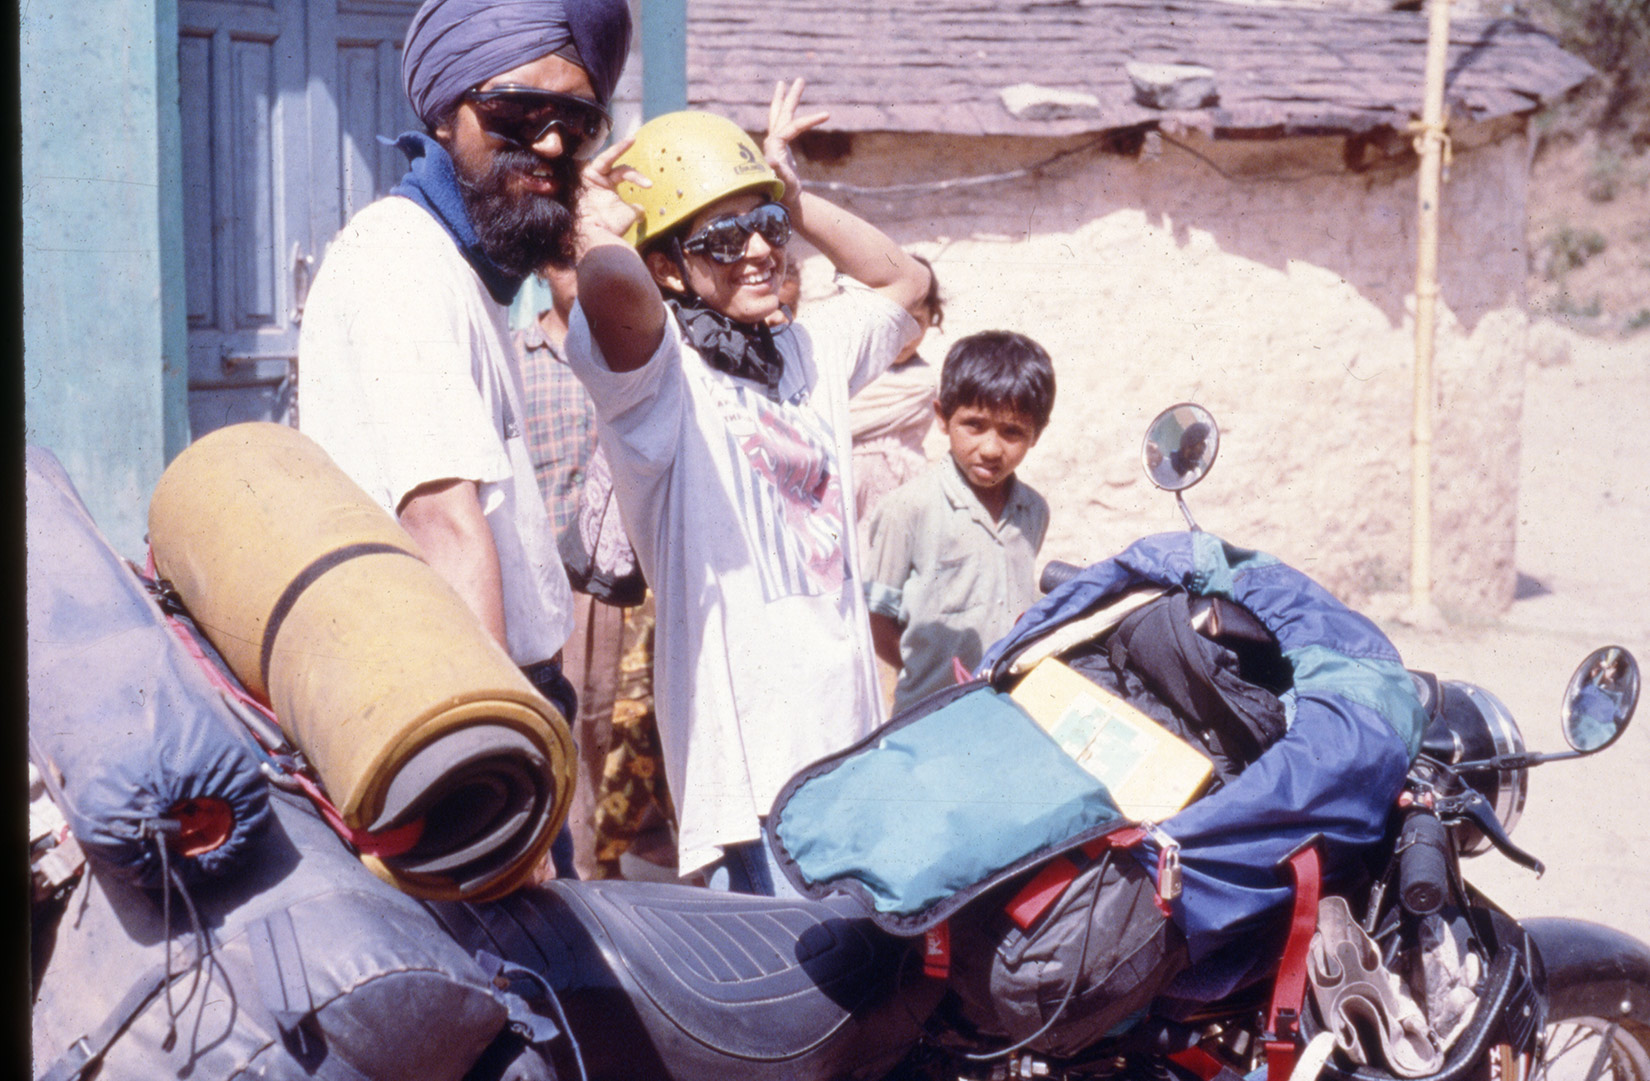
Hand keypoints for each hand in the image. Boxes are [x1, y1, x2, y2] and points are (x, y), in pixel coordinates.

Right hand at [575, 137, 648, 256]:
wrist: (598, 235)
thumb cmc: (611, 227)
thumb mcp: (627, 215)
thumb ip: (634, 208)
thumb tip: (642, 212)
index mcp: (606, 189)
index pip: (622, 175)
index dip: (636, 176)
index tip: (650, 185)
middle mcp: (597, 182)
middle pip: (614, 166)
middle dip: (623, 155)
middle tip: (636, 142)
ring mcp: (591, 179)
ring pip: (606, 158)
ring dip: (619, 148)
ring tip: (632, 140)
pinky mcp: (588, 176)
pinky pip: (605, 159)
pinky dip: (618, 149)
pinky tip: (629, 141)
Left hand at [764, 78, 828, 213]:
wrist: (783, 203)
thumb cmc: (785, 195)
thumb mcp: (784, 183)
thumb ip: (778, 171)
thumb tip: (770, 159)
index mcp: (774, 146)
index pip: (791, 126)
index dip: (809, 119)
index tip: (828, 114)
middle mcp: (772, 142)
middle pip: (781, 113)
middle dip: (789, 97)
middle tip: (799, 79)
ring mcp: (775, 144)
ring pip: (780, 117)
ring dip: (785, 101)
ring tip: (787, 84)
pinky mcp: (780, 148)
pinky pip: (783, 126)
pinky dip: (786, 114)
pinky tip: (789, 110)